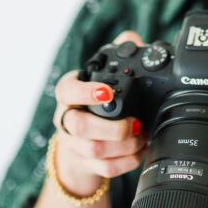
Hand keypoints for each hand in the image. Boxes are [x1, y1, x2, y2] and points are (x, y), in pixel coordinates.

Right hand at [52, 31, 147, 195]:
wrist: (77, 147)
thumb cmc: (91, 106)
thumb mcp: (99, 78)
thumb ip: (115, 54)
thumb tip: (132, 38)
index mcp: (68, 95)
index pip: (66, 91)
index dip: (85, 92)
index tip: (107, 91)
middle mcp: (66, 120)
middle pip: (79, 126)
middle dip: (111, 127)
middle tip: (134, 123)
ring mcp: (74, 146)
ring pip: (93, 150)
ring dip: (123, 145)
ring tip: (141, 137)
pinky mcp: (85, 165)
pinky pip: (104, 169)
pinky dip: (126, 162)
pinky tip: (138, 152)